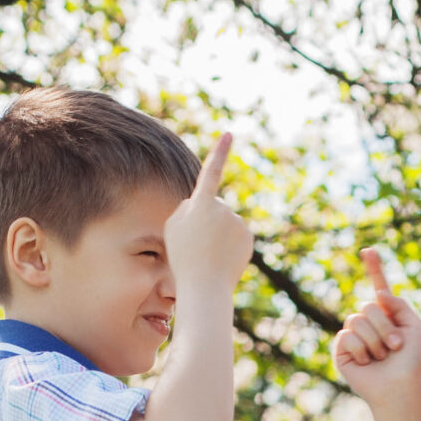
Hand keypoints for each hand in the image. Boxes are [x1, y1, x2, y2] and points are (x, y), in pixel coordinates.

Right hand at [165, 134, 254, 298]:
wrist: (205, 287)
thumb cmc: (183, 257)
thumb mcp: (172, 227)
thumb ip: (186, 208)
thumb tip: (201, 204)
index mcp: (201, 204)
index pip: (211, 172)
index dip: (220, 152)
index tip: (229, 134)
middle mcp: (223, 209)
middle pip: (211, 206)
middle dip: (205, 220)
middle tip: (195, 244)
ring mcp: (238, 223)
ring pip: (224, 221)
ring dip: (216, 233)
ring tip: (207, 253)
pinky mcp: (248, 237)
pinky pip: (235, 234)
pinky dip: (229, 243)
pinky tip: (221, 258)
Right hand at [334, 248, 420, 405]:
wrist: (399, 387)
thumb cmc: (410, 361)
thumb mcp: (414, 327)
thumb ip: (399, 305)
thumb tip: (377, 294)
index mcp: (387, 315)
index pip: (378, 287)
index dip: (374, 268)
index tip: (369, 250)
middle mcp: (369, 322)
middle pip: (368, 306)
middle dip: (384, 327)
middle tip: (395, 347)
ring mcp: (354, 335)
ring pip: (357, 321)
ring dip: (375, 341)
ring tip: (382, 357)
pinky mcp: (342, 350)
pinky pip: (347, 336)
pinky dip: (362, 350)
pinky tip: (367, 362)